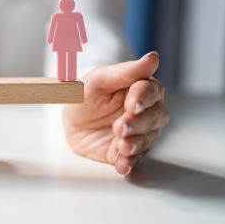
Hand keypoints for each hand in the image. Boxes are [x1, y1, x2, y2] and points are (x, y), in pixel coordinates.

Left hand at [63, 52, 169, 174]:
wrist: (71, 118)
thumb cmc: (87, 93)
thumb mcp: (99, 79)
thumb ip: (125, 71)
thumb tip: (153, 58)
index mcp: (142, 88)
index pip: (151, 90)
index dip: (143, 98)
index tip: (132, 104)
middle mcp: (147, 111)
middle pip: (154, 117)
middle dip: (138, 123)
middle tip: (121, 126)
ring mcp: (139, 133)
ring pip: (147, 139)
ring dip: (135, 144)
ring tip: (122, 145)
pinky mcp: (127, 152)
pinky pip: (133, 159)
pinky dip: (128, 163)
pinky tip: (122, 165)